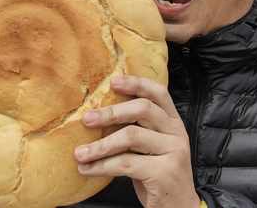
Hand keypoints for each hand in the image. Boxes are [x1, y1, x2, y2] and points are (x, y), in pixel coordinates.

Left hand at [74, 75, 199, 207]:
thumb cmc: (159, 175)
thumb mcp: (153, 147)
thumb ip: (139, 128)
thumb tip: (100, 114)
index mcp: (173, 122)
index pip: (158, 92)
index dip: (136, 83)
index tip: (113, 81)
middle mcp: (176, 133)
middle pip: (143, 109)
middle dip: (111, 112)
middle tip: (87, 119)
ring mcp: (173, 152)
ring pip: (131, 136)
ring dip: (100, 145)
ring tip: (80, 153)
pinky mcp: (164, 173)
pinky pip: (126, 164)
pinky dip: (102, 166)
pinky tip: (88, 169)